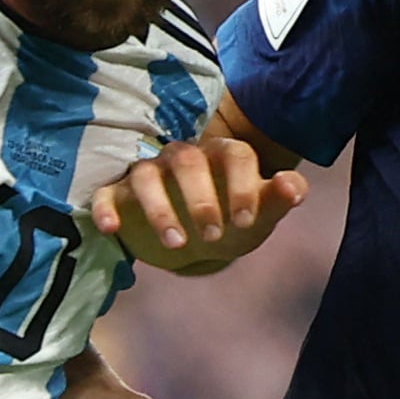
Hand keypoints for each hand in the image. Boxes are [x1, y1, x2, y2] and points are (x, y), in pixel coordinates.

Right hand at [92, 136, 310, 275]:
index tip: (245, 220)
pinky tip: (111, 230)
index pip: (235, 155)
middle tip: (212, 235)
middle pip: (188, 160)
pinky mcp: (120, 192)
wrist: (196, 232)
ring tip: (176, 245)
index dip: (242, 185)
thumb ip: (278, 198)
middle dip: (200, 198)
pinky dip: (105, 208)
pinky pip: (106, 192)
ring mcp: (150, 171)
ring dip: (159, 208)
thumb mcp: (258, 213)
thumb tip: (294, 187)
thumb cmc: (232, 216)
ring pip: (147, 175)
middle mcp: (185, 155)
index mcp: (224, 153)